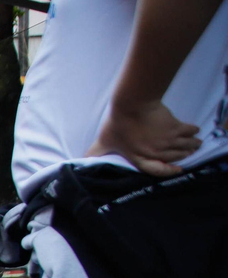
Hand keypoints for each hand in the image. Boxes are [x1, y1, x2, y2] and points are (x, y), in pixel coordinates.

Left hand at [87, 99, 201, 177]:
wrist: (132, 105)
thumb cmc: (116, 123)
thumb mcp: (104, 141)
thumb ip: (96, 152)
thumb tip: (82, 159)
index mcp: (138, 157)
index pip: (156, 170)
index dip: (168, 172)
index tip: (177, 170)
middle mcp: (155, 152)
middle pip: (174, 157)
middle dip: (183, 156)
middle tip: (188, 152)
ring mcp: (166, 141)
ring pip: (185, 146)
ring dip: (191, 145)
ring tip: (196, 143)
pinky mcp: (174, 127)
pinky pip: (189, 131)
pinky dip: (193, 131)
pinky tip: (195, 130)